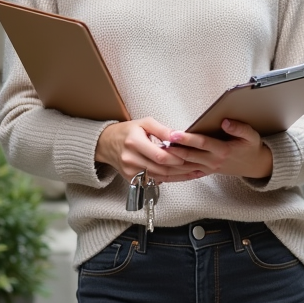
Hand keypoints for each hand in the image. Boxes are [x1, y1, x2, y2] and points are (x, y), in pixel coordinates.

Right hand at [95, 117, 209, 182]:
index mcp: (133, 142)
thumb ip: (162, 130)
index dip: (176, 157)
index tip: (189, 155)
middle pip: (161, 168)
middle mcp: (130, 158)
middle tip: (197, 165)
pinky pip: (153, 180)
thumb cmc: (127, 131)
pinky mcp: (130, 178)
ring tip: (193, 172)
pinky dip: (168, 178)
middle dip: (181, 168)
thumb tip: (180, 136)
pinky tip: (181, 176)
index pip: (159, 155)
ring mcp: (130, 170)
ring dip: (178, 176)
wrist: (106, 143)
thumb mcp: (144, 123)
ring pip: (159, 177)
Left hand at [162, 119, 272, 178]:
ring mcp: (209, 168)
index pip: (202, 143)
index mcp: (223, 150)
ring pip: (186, 166)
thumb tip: (225, 121)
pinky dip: (176, 172)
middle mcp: (214, 160)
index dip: (187, 139)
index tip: (174, 134)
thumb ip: (239, 128)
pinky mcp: (206, 171)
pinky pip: (188, 173)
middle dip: (174, 150)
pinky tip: (164, 169)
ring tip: (157, 155)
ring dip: (172, 162)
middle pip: (190, 155)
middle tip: (159, 144)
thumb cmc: (251, 148)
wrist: (255, 166)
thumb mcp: (252, 136)